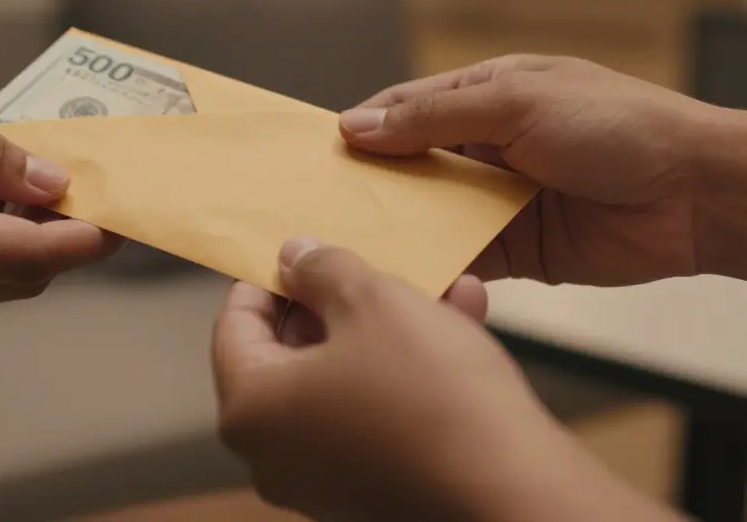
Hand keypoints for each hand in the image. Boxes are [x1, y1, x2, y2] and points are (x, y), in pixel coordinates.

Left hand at [212, 239, 678, 521]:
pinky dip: (406, 373)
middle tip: (372, 264)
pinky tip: (458, 327)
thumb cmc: (432, 396)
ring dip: (387, 330)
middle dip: (338, 301)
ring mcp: (321, 482)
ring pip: (343, 380)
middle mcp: (273, 456)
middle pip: (289, 354)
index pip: (235, 324)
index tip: (305, 252)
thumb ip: (321, 269)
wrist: (512, 492)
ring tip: (439, 287)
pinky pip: (374, 417)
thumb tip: (294, 256)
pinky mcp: (370, 495)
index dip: (269, 277)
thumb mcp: (372, 300)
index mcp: (250, 408)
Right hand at [339, 55, 714, 285]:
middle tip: (320, 206)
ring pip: (430, 213)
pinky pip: (461, 255)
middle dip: (370, 182)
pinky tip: (401, 273)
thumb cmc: (618, 126)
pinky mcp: (516, 248)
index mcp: (487, 95)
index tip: (316, 153)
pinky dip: (433, 264)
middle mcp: (488, 146)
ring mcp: (500, 199)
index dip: (362, 126)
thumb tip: (358, 125)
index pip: (406, 106)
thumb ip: (435, 119)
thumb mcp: (517, 104)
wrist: (697, 195)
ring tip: (349, 244)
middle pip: (410, 164)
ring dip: (397, 226)